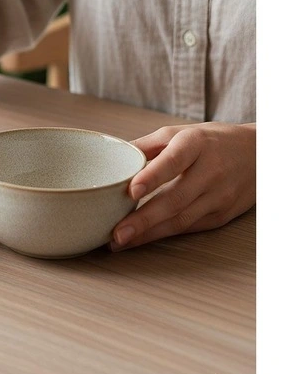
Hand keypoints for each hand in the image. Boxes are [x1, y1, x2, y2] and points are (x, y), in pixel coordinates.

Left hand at [110, 121, 255, 250]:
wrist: (258, 154)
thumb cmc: (212, 141)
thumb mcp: (180, 132)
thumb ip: (148, 144)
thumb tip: (115, 157)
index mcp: (196, 144)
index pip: (173, 161)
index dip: (152, 177)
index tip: (131, 191)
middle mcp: (209, 171)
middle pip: (175, 198)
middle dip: (144, 220)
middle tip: (117, 233)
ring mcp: (218, 197)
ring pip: (182, 219)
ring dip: (150, 234)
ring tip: (122, 241)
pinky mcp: (221, 215)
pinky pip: (190, 227)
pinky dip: (164, 235)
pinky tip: (143, 239)